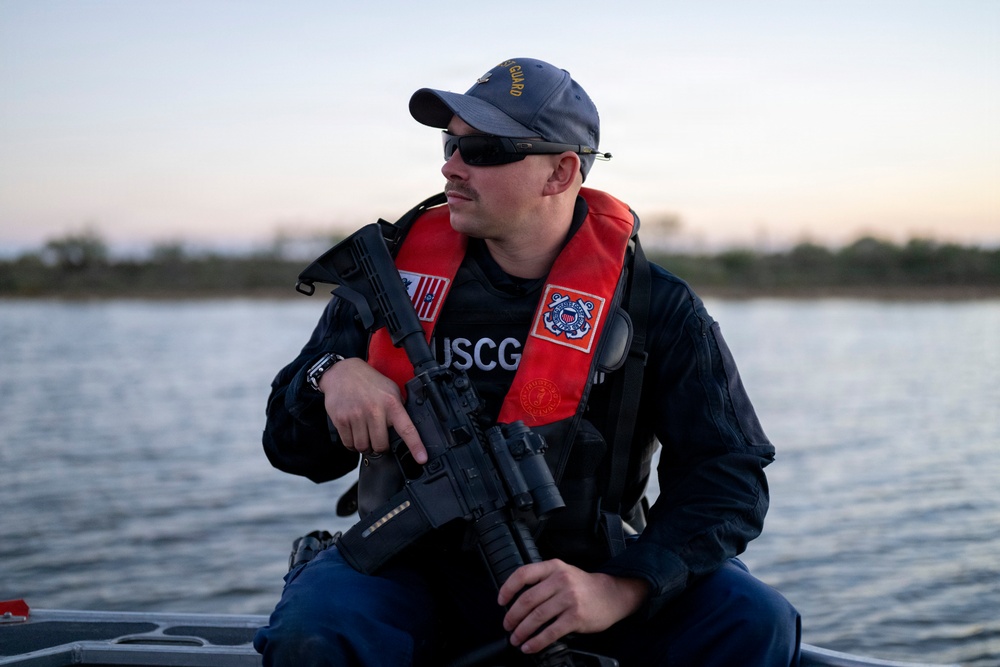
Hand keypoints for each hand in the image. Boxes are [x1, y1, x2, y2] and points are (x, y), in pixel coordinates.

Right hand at [317, 358, 426, 463]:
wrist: (342, 372)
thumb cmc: (368, 381)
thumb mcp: (391, 389)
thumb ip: (398, 408)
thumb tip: (406, 428)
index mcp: (391, 403)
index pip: (407, 429)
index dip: (415, 446)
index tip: (422, 458)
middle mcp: (374, 410)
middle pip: (381, 446)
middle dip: (380, 447)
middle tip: (378, 439)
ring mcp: (356, 416)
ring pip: (363, 447)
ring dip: (365, 446)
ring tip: (365, 435)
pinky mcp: (341, 420)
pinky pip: (348, 444)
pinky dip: (352, 444)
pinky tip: (354, 434)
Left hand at [496, 559, 648, 654]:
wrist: (612, 594)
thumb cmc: (584, 586)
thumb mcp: (563, 572)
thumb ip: (543, 580)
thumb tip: (517, 599)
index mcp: (553, 567)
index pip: (523, 574)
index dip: (508, 589)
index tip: (501, 602)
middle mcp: (560, 580)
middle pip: (527, 600)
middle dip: (512, 616)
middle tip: (507, 626)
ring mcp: (569, 599)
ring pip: (537, 617)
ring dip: (522, 631)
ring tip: (516, 639)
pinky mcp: (576, 617)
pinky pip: (551, 632)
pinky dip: (536, 642)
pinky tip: (530, 646)